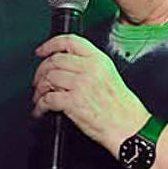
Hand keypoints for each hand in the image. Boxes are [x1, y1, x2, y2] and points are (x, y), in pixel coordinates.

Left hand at [32, 34, 149, 153]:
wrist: (129, 127)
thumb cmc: (121, 106)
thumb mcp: (109, 75)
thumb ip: (89, 66)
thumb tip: (65, 65)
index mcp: (98, 60)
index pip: (69, 41)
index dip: (50, 44)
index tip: (41, 51)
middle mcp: (89, 69)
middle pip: (54, 60)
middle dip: (41, 71)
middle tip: (38, 81)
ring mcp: (81, 84)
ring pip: (48, 78)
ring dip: (39, 89)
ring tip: (39, 97)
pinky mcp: (73, 102)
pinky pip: (47, 99)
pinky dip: (40, 105)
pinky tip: (41, 110)